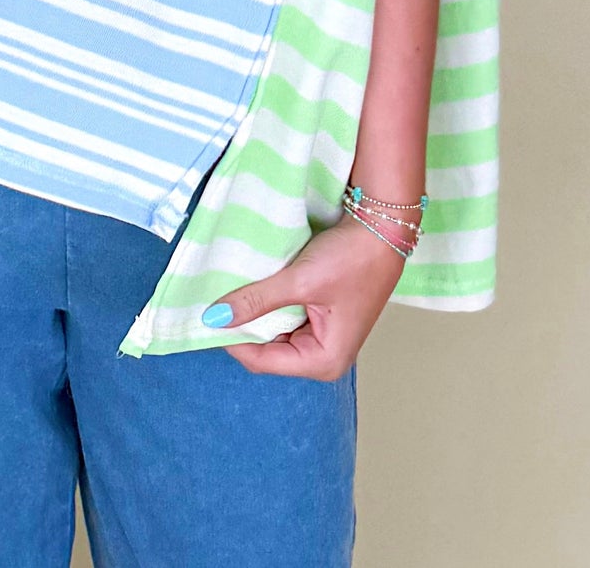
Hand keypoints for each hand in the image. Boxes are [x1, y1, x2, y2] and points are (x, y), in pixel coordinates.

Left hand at [201, 214, 407, 380]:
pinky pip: (286, 318)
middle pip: (268, 350)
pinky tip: (255, 286)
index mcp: (324, 361)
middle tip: (216, 301)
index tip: (205, 316)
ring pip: (274, 333)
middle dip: (243, 327)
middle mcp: (324, 357)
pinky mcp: (322, 318)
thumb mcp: (300, 280)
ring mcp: (324, 337)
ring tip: (233, 292)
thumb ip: (257, 300)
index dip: (232, 340)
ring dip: (256, 313)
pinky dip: (270, 303)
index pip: (262, 361)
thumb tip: (214, 318)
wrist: (384, 227)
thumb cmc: (352, 259)